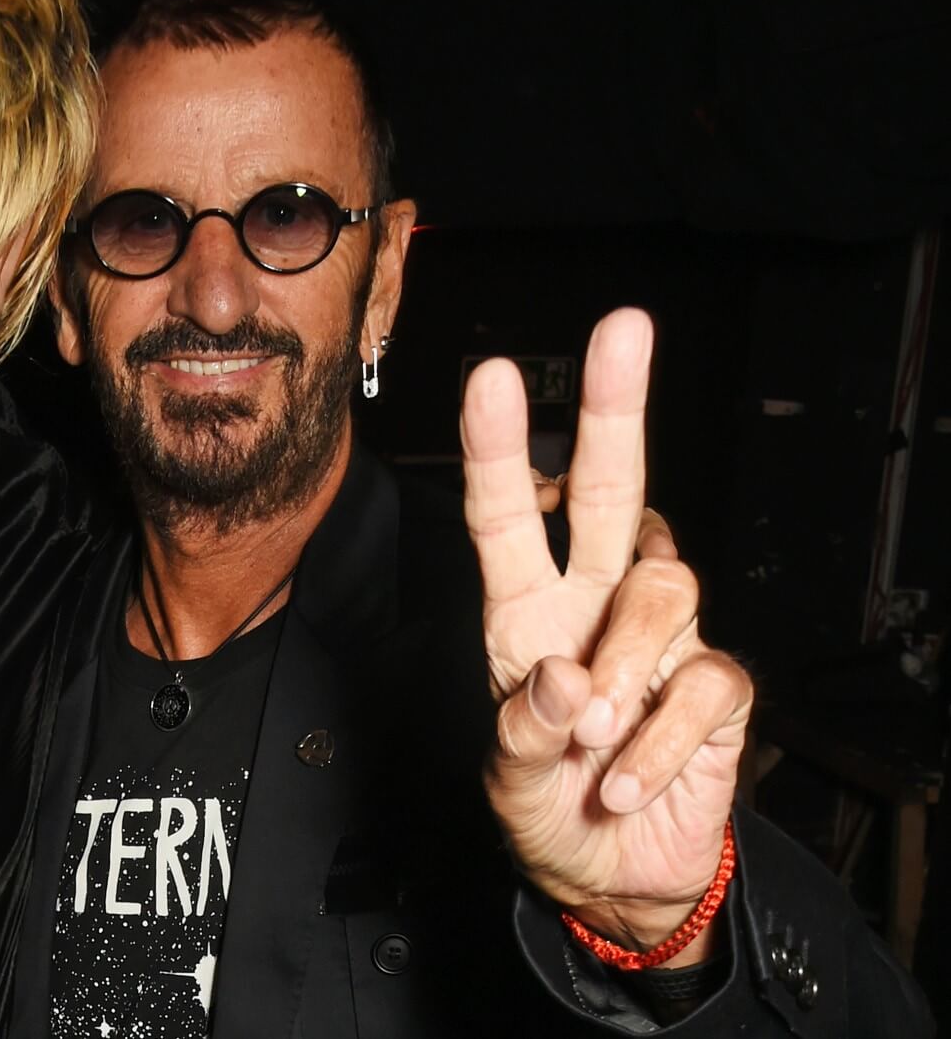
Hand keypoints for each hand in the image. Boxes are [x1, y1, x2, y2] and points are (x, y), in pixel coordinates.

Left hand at [461, 308, 752, 965]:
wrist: (615, 879)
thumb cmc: (546, 808)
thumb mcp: (505, 781)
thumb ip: (519, 732)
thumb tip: (564, 682)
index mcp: (524, 611)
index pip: (508, 516)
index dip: (497, 447)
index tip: (491, 375)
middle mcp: (595, 604)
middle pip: (615, 490)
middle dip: (616, 408)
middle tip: (623, 328)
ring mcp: (662, 640)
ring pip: (666, 586)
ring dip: (626, 669)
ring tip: (591, 747)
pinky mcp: (718, 688)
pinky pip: (705, 682)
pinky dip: (658, 744)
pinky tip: (623, 784)